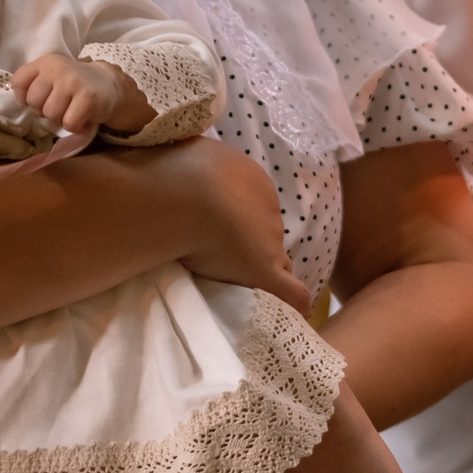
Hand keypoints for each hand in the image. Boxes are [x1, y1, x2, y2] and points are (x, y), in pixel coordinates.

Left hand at [12, 53, 134, 135]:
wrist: (109, 84)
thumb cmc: (74, 85)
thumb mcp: (52, 76)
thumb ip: (34, 85)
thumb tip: (24, 104)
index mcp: (45, 62)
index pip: (18, 81)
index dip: (24, 97)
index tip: (39, 99)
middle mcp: (58, 68)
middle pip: (33, 101)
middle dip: (43, 110)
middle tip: (58, 107)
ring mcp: (73, 82)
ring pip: (50, 114)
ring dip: (59, 119)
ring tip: (70, 111)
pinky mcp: (88, 97)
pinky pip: (69, 123)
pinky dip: (74, 126)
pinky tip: (82, 117)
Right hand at [160, 136, 310, 310]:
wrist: (183, 193)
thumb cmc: (177, 170)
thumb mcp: (189, 158)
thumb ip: (196, 172)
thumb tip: (187, 178)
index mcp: (252, 180)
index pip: (251, 209)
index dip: (235, 224)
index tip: (215, 232)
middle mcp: (268, 209)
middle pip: (263, 235)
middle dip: (248, 246)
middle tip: (223, 258)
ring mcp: (269, 242)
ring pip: (276, 262)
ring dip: (261, 272)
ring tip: (241, 287)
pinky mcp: (263, 270)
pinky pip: (290, 292)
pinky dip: (292, 303)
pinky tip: (295, 314)